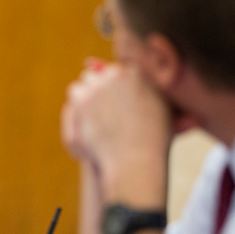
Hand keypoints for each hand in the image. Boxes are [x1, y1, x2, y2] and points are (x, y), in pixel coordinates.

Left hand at [60, 63, 171, 206]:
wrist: (135, 162)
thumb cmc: (153, 143)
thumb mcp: (164, 113)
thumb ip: (154, 94)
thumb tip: (149, 85)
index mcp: (134, 74)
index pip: (116, 71)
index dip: (114, 89)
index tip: (116, 106)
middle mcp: (113, 75)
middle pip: (95, 76)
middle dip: (97, 92)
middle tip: (103, 114)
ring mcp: (94, 86)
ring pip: (80, 87)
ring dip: (84, 101)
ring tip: (94, 123)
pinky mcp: (78, 101)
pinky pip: (70, 103)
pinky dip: (75, 116)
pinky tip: (87, 131)